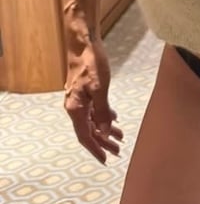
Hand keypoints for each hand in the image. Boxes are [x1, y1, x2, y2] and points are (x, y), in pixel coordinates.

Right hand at [64, 38, 122, 163]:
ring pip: (93, 121)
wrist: (83, 43)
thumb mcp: (100, 88)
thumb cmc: (92, 63)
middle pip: (90, 131)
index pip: (85, 136)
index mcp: (75, 109)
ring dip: (105, 130)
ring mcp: (79, 99)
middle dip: (104, 142)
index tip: (105, 160)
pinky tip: (114, 119)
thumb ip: (102, 111)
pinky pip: (94, 110)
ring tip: (120, 138)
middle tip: (118, 152)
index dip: (95, 149)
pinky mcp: (85, 91)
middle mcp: (75, 107)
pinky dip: (104, 116)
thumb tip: (103, 132)